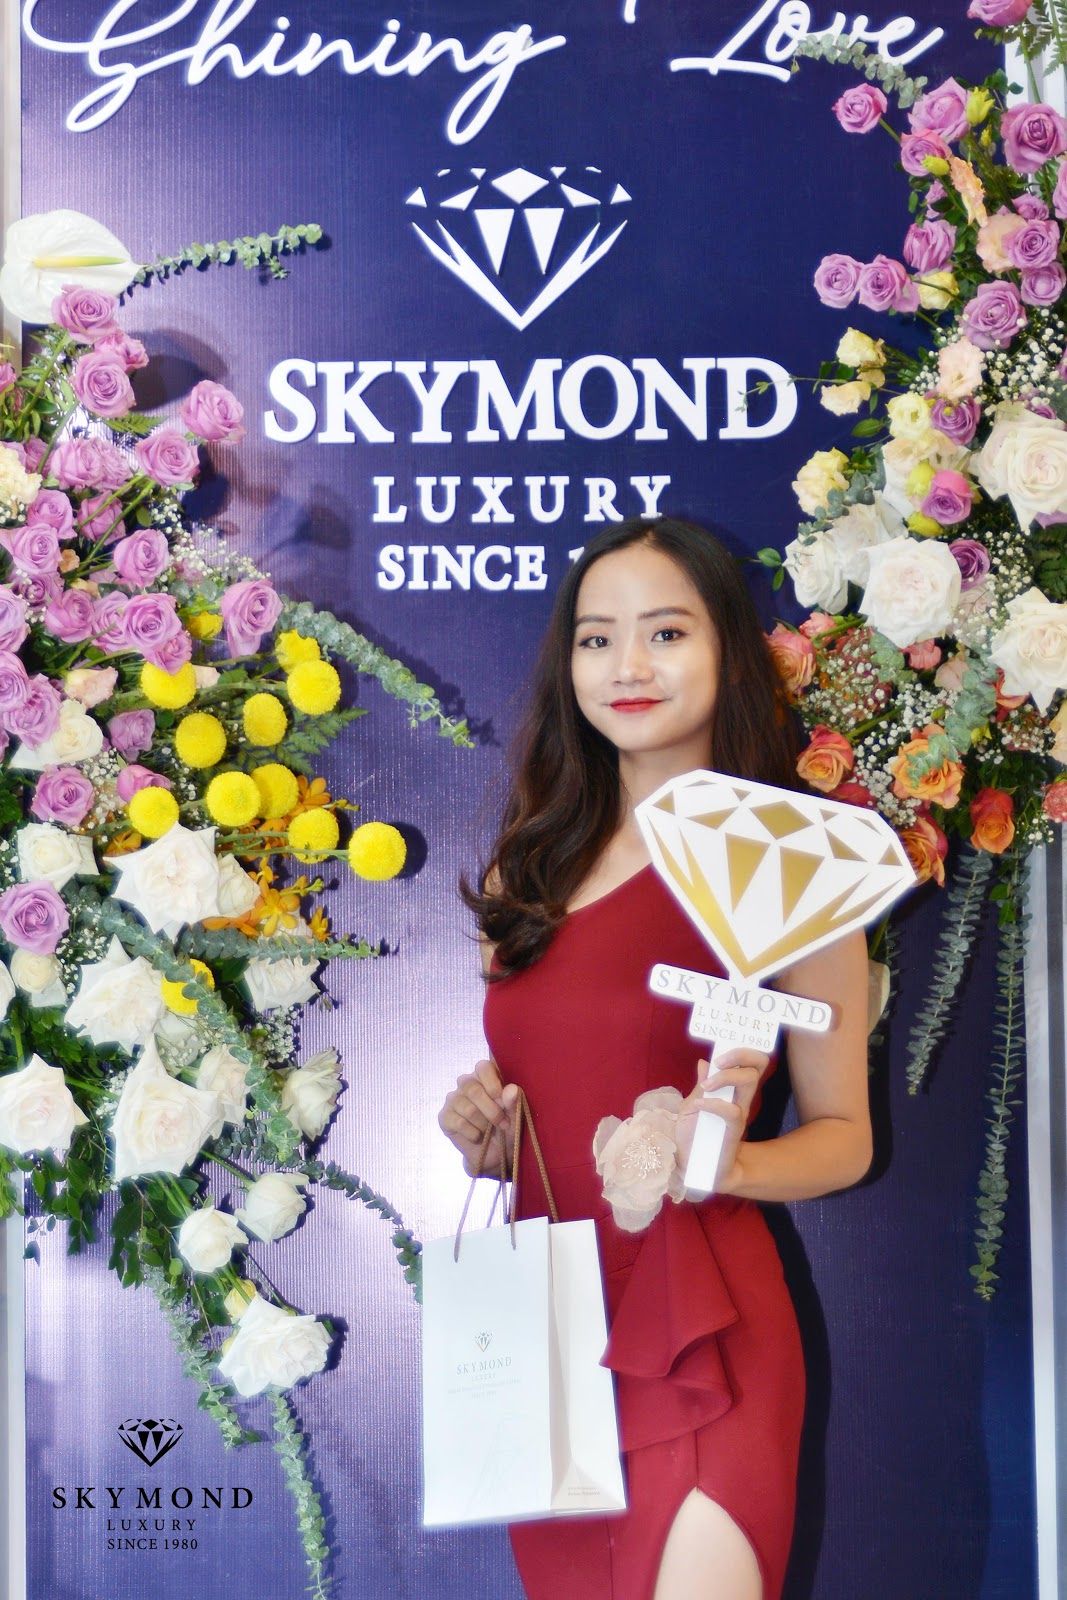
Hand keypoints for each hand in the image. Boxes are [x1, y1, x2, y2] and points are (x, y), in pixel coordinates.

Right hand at [438, 1058, 518, 1177]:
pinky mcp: (445, 1117)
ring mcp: (453, 1099)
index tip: (502, 1099)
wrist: (494, 1154)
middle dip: (492, 1110)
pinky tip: (478, 1137)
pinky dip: (473, 1133)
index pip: (483, 1067)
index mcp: (484, 1077)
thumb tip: (512, 1089)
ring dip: (484, 1124)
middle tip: (503, 1124)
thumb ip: (513, 1103)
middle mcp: (466, 1084)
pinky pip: (459, 1122)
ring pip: (468, 1108)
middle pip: (473, 1089)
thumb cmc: (506, 1128)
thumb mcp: (515, 1117)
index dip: (492, 1082)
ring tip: (490, 1132)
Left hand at [674, 1048, 770, 1192]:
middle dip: (739, 1055)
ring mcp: (739, 1114)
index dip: (742, 1050)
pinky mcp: (733, 1131)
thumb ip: (700, 1086)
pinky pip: (731, 1111)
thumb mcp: (691, 1106)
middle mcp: (739, 1099)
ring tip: (707, 1085)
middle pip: (757, 1066)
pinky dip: (714, 1103)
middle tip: (719, 1061)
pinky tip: (699, 1105)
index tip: (720, 1050)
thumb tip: (704, 1062)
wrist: (695, 1167)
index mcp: (731, 1090)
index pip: (750, 1063)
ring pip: (748, 1083)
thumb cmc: (693, 1136)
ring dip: (726, 1076)